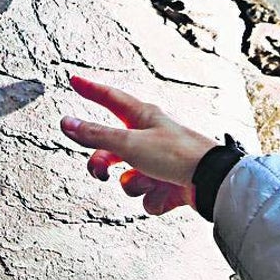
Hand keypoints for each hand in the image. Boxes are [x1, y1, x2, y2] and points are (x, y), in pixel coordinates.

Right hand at [60, 76, 218, 215]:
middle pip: (112, 148)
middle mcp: (150, 137)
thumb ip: (95, 136)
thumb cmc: (177, 154)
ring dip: (136, 184)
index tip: (75, 81)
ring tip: (153, 182)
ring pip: (129, 176)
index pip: (110, 98)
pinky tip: (168, 194)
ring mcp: (159, 162)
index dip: (90, 90)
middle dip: (104, 163)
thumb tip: (66, 123)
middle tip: (101, 172)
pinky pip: (147, 196)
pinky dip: (154, 198)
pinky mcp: (169, 184)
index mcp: (142, 117)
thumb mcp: (129, 143)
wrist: (212, 183)